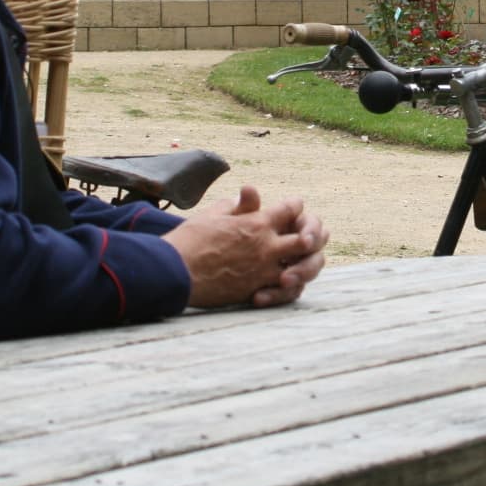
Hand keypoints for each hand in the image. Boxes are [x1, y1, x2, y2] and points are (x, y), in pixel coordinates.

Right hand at [163, 184, 328, 308]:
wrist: (173, 272)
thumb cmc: (189, 240)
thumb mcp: (213, 214)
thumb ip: (237, 205)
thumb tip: (249, 194)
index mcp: (257, 223)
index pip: (291, 208)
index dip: (295, 206)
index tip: (293, 207)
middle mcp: (266, 246)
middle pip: (307, 238)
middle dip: (312, 234)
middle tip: (309, 236)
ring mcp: (263, 270)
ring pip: (302, 267)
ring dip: (305, 263)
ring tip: (301, 261)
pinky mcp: (255, 291)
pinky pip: (285, 291)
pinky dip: (290, 286)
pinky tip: (286, 282)